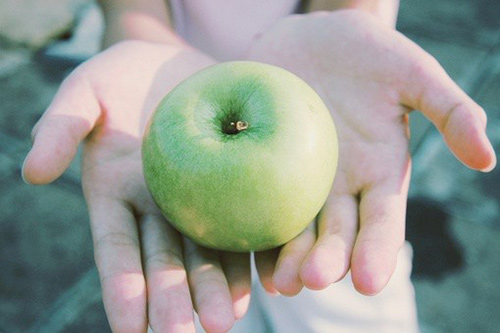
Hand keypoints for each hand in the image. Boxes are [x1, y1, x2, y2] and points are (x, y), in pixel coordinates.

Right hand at [22, 41, 250, 331]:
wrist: (176, 63)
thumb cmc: (123, 74)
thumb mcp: (86, 89)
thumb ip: (60, 126)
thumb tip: (32, 173)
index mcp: (117, 195)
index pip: (116, 250)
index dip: (122, 289)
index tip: (129, 330)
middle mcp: (157, 209)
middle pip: (165, 261)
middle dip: (175, 300)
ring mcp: (196, 200)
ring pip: (205, 252)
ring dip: (216, 289)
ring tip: (228, 320)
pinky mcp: (233, 185)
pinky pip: (242, 221)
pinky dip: (248, 253)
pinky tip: (260, 280)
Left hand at [248, 10, 495, 295]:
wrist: (314, 37)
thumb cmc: (371, 53)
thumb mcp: (415, 75)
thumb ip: (451, 112)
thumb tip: (486, 160)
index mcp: (379, 173)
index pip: (383, 222)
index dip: (377, 252)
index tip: (367, 281)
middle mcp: (341, 186)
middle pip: (336, 233)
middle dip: (327, 259)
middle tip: (314, 280)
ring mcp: (302, 178)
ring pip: (297, 227)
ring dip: (288, 257)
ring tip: (280, 282)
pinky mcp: (267, 165)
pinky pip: (261, 198)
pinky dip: (256, 224)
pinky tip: (243, 244)